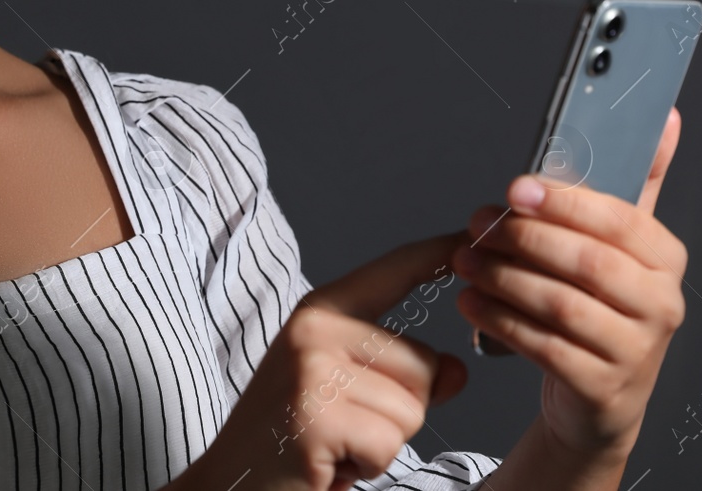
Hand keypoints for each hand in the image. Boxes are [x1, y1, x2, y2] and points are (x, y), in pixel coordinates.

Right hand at [178, 232, 469, 490]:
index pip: (394, 270)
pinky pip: (389, 445)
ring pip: (413, 408)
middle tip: (345, 426)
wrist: (228, 486)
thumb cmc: (289, 437)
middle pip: (424, 363)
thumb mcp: (346, 389)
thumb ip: (403, 373)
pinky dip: (368, 467)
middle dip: (402, 411)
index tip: (473, 235)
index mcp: (320, 310)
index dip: (439, 253)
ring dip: (384, 443)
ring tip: (336, 444)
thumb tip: (459, 370)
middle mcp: (316, 329)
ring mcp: (312, 370)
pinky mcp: (314, 417)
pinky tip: (328, 465)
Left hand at [453, 107, 687, 463]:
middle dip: (525, 238)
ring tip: (466, 260)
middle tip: (479, 223)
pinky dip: (502, 322)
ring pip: (562, 305)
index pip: (620, 221)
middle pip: (589, 262)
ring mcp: (636, 351)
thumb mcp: (625, 245)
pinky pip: (545, 348)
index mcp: (666, 259)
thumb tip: (668, 118)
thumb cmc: (604, 307)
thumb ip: (639, 181)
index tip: (516, 188)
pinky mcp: (603, 389)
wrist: (601, 398)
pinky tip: (473, 302)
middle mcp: (661, 305)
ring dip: (504, 279)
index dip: (565, 202)